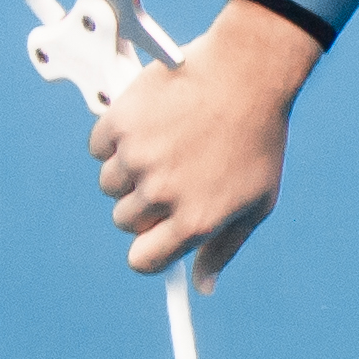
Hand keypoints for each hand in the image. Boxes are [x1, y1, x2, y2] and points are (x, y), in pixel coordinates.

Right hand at [92, 0, 321, 280]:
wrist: (247, 71)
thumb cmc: (258, 137)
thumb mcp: (257, 202)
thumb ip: (225, 248)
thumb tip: (202, 287)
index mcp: (195, 220)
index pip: (143, 260)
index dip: (148, 248)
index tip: (153, 233)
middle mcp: (162, 194)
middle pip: (125, 220)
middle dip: (144, 201)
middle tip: (175, 171)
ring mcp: (138, 158)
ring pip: (110, 183)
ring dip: (129, 168)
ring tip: (167, 142)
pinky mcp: (121, 123)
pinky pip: (99, 146)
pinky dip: (116, 136)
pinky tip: (149, 122)